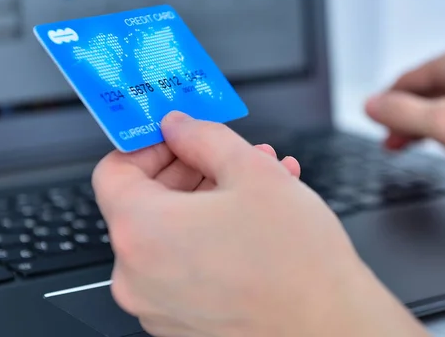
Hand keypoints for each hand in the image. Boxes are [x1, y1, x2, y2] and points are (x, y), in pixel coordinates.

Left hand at [93, 112, 426, 336]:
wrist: (331, 327)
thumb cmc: (296, 261)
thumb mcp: (251, 171)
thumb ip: (202, 137)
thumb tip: (179, 127)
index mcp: (141, 232)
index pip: (114, 172)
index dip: (147, 146)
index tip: (175, 139)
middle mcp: (137, 276)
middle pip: (145, 202)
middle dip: (190, 170)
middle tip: (224, 157)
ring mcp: (157, 304)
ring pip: (171, 233)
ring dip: (208, 201)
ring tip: (254, 186)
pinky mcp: (181, 321)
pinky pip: (184, 264)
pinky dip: (209, 237)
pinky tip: (252, 220)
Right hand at [365, 43, 444, 172]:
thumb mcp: (442, 124)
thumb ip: (400, 114)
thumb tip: (369, 104)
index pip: (406, 80)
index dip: (387, 106)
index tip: (380, 127)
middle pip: (431, 88)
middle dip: (410, 117)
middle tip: (397, 142)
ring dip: (435, 119)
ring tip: (425, 142)